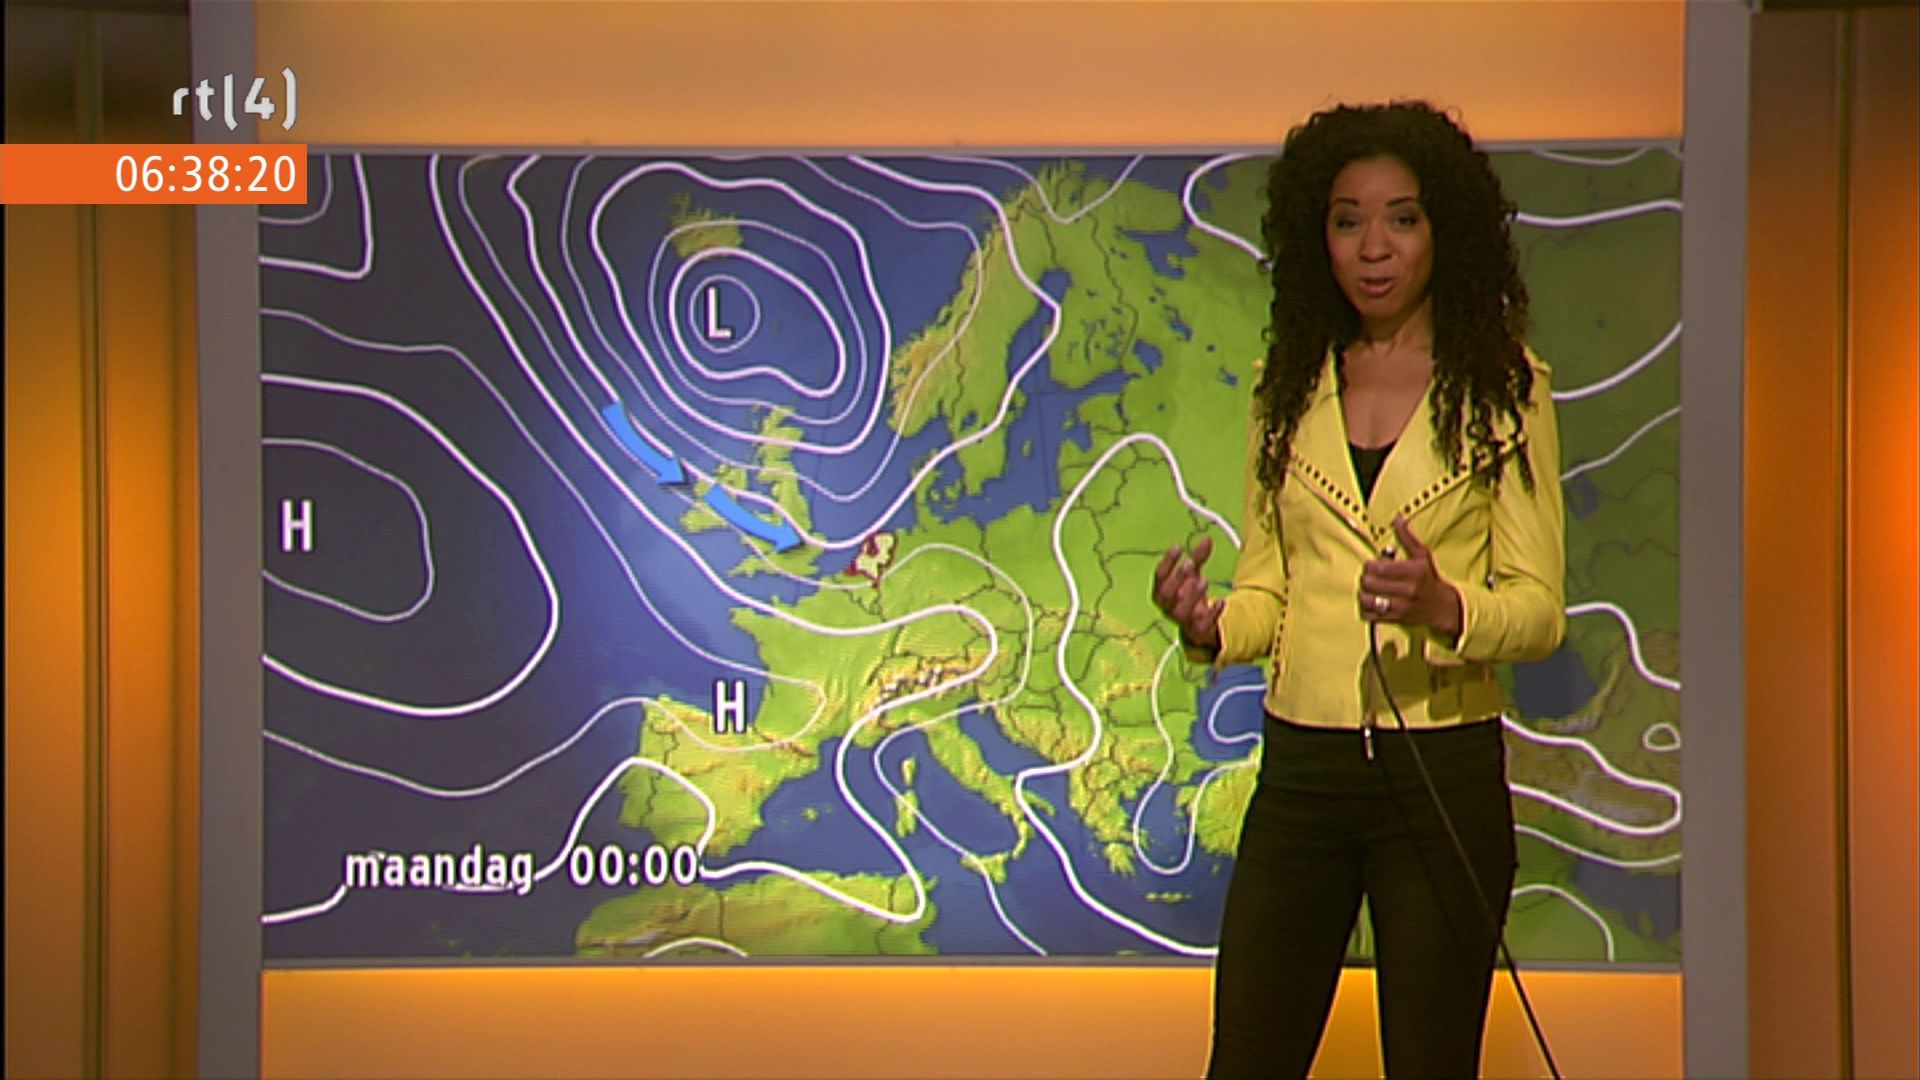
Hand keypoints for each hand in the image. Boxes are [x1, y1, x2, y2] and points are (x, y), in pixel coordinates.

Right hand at [1153, 537, 1224, 650]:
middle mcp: (1167, 607)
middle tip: (1190, 563)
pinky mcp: (1197, 630)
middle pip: (1167, 593)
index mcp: (1161, 591)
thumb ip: (1198, 558)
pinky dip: (1213, 613)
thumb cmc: (1190, 595)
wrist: (1199, 625)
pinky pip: (1203, 623)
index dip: (1168, 561)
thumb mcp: (1193, 575)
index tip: (1178, 546)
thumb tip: (1208, 539)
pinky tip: (1222, 602)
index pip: (1159, 575)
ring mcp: (1181, 620)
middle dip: (1178, 578)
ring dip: (1192, 595)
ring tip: (1203, 581)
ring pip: (1182, 609)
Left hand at [1359, 516, 1462, 635]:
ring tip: (1367, 588)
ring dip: (1363, 593)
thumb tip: (1397, 519)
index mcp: (1413, 572)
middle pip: (1370, 583)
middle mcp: (1407, 590)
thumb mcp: (1422, 555)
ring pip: (1368, 600)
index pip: (1380, 568)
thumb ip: (1407, 537)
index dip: (1370, 565)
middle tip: (1368, 575)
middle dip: (1365, 577)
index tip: (1371, 564)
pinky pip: (1370, 615)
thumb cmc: (1429, 577)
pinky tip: (1371, 601)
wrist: (1442, 607)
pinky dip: (1366, 608)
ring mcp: (1401, 607)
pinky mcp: (1395, 619)